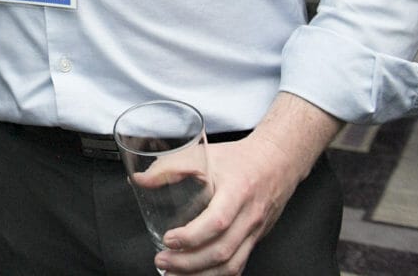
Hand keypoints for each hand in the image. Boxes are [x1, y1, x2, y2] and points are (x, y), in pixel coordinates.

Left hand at [154, 94, 339, 274]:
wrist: (277, 163)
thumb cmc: (238, 159)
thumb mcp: (203, 154)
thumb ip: (170, 167)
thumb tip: (140, 181)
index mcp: (237, 192)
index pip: (217, 221)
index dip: (192, 236)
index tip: (168, 239)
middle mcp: (249, 216)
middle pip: (222, 250)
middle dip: (190, 263)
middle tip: (163, 261)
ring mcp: (254, 232)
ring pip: (232, 264)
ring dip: (202, 275)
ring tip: (174, 275)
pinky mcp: (254, 240)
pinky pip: (239, 265)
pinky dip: (217, 275)